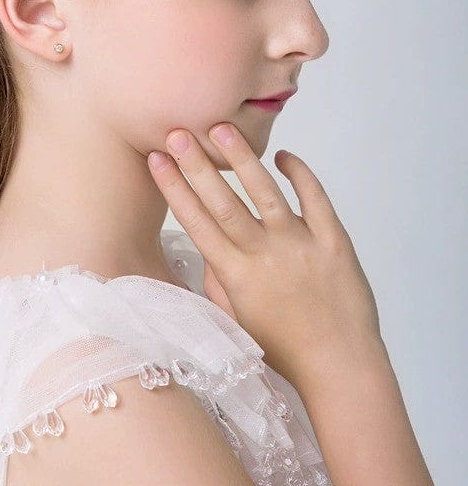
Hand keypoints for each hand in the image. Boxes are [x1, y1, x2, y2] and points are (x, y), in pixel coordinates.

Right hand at [147, 123, 381, 388]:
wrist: (340, 368)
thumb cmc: (282, 348)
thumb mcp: (234, 320)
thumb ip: (216, 281)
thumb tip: (205, 246)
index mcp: (236, 276)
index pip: (196, 222)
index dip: (173, 188)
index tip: (156, 159)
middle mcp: (264, 255)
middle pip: (223, 201)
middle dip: (196, 164)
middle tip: (177, 132)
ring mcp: (300, 246)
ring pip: (266, 193)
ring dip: (242, 159)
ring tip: (221, 128)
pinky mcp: (334, 243)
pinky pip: (316, 199)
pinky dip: (301, 174)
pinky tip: (284, 155)